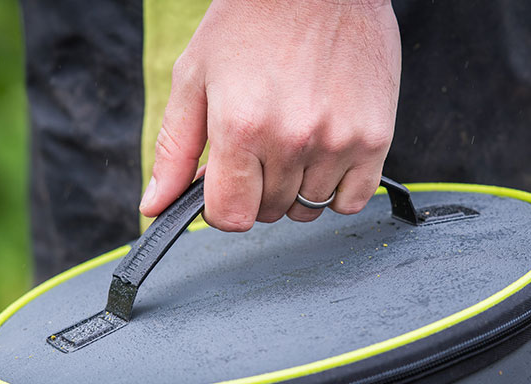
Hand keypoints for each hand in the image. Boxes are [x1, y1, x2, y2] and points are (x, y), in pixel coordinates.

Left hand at [139, 0, 400, 230]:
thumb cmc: (252, 20)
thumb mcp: (195, 77)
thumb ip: (173, 150)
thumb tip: (155, 206)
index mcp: (241, 127)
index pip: (230, 216)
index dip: (220, 208)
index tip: (225, 186)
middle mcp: (292, 139)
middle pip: (267, 212)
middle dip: (255, 190)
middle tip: (258, 148)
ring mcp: (338, 141)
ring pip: (308, 208)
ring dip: (294, 189)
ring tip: (292, 140)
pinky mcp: (375, 137)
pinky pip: (352, 200)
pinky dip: (335, 189)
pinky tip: (323, 153)